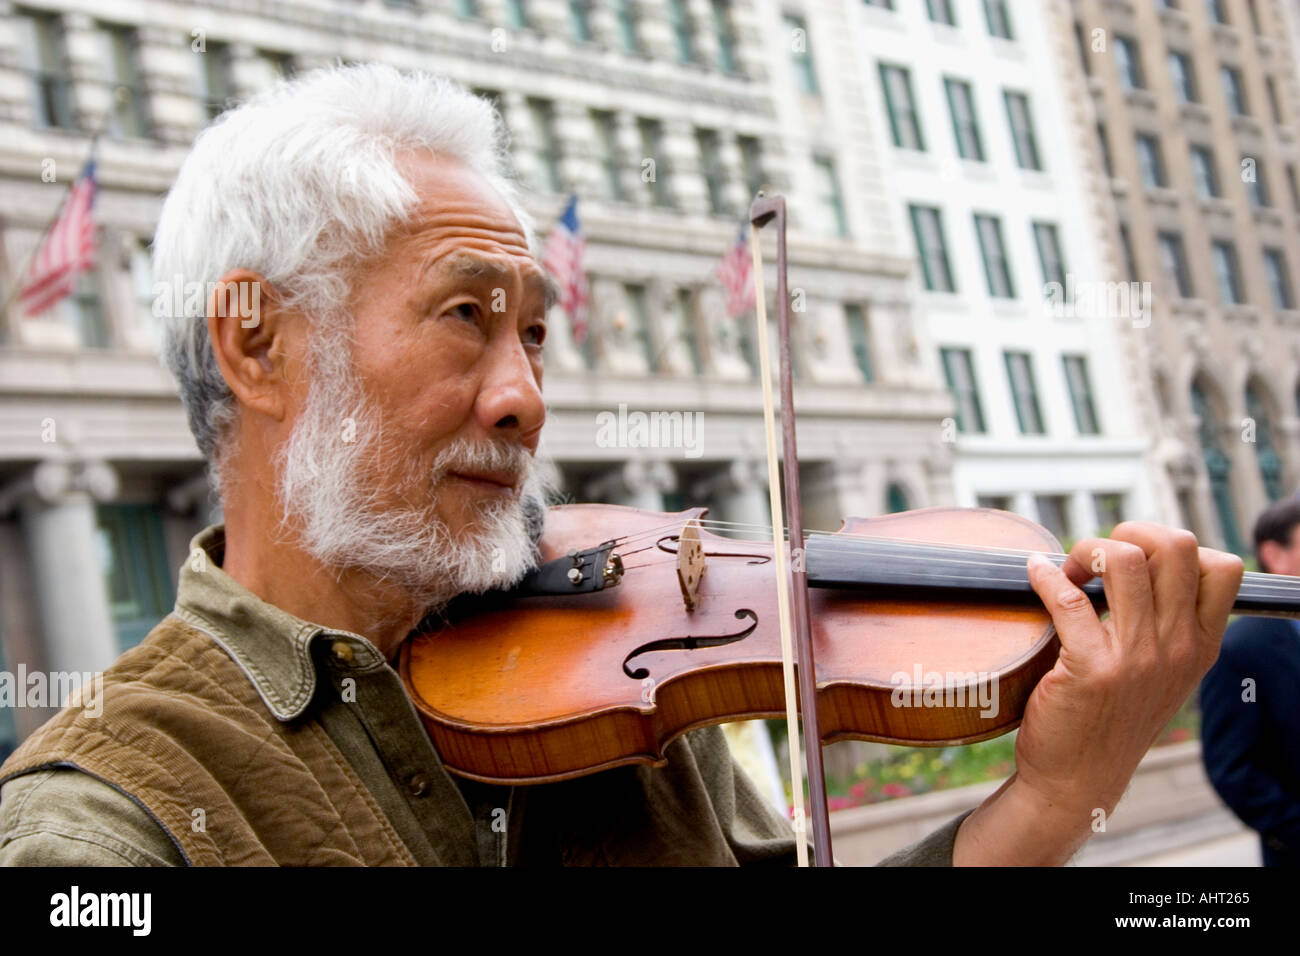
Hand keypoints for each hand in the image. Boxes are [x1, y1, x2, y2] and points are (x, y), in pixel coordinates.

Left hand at [953, 522, 1241, 864]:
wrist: (1078, 780)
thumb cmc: (1111, 719)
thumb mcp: (1161, 674)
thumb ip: (1165, 625)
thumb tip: (1137, 557)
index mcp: (1201, 646)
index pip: (1223, 567)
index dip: (1175, 545)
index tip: (1136, 558)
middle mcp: (1177, 649)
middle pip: (1177, 547)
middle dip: (1131, 532)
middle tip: (1097, 555)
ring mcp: (1137, 660)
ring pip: (1124, 560)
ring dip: (1086, 550)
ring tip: (1069, 571)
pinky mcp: (1091, 669)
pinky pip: (1067, 598)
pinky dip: (1044, 575)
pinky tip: (1034, 574)